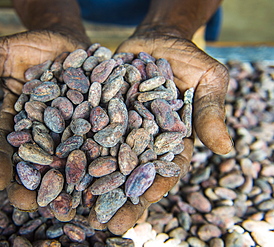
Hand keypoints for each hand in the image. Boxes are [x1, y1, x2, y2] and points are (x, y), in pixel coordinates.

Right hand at [0, 30, 88, 211]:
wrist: (66, 42)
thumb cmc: (31, 47)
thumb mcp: (3, 54)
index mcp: (15, 122)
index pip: (2, 146)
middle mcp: (41, 132)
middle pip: (34, 163)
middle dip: (31, 185)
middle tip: (31, 204)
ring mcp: (68, 130)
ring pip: (66, 160)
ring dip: (65, 181)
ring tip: (68, 204)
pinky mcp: (93, 124)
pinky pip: (96, 141)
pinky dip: (98, 156)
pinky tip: (102, 172)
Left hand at [88, 34, 232, 234]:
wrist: (153, 41)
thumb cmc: (185, 58)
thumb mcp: (206, 78)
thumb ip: (210, 109)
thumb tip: (224, 147)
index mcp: (171, 140)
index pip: (167, 166)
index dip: (158, 183)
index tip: (145, 200)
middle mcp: (141, 140)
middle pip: (131, 173)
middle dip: (121, 198)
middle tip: (107, 224)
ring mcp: (117, 130)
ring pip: (104, 160)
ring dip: (92, 184)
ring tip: (78, 207)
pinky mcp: (97, 116)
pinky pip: (84, 133)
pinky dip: (73, 150)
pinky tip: (59, 167)